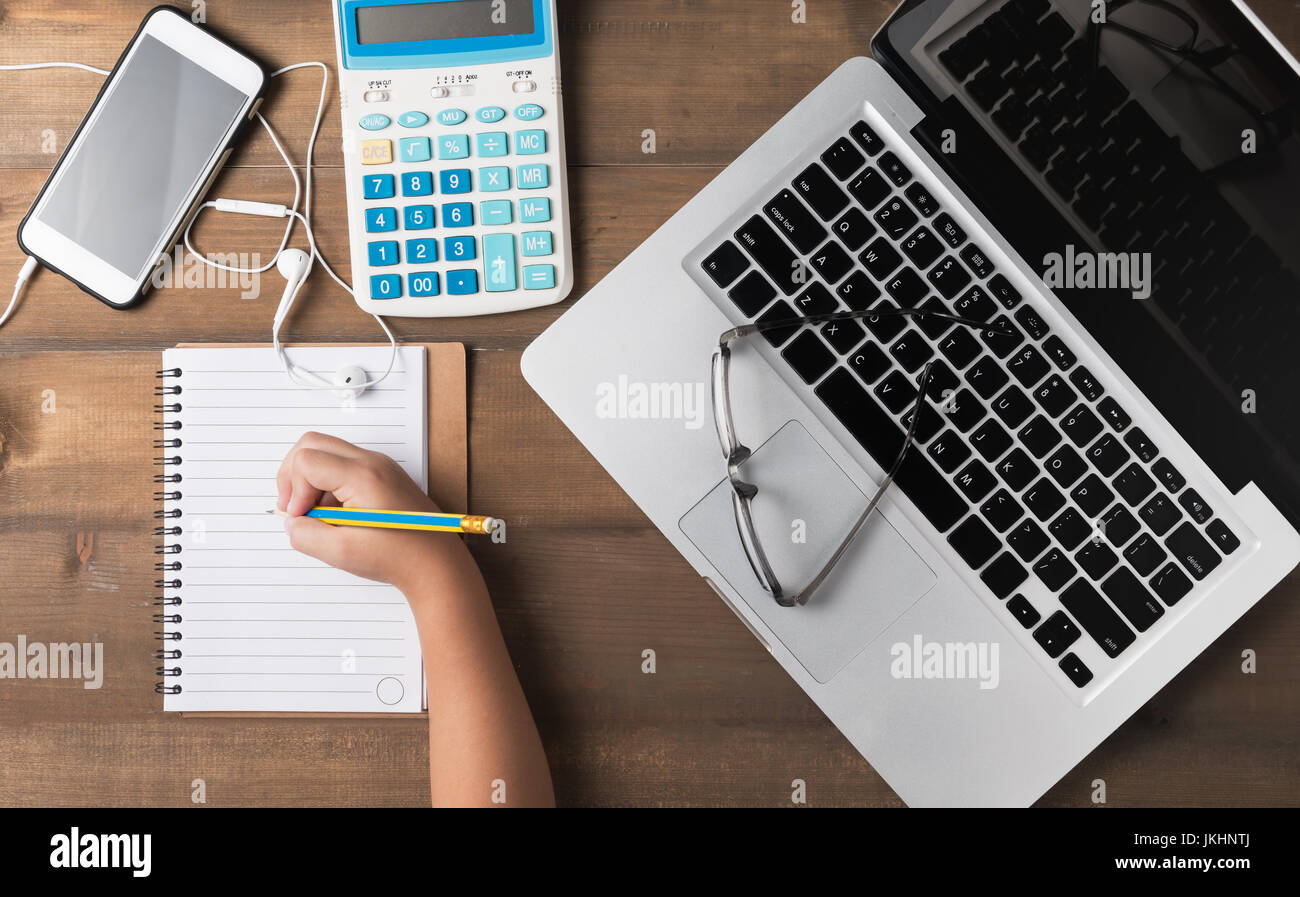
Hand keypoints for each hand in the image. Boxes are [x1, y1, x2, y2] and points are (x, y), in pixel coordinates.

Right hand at [276, 432, 462, 590]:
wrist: (437, 563)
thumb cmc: (401, 556)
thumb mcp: (341, 553)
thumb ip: (304, 535)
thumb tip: (292, 522)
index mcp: (364, 475)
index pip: (306, 460)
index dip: (294, 491)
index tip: (303, 518)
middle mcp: (373, 462)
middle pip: (312, 444)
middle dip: (294, 475)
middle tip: (297, 509)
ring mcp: (379, 466)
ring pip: (326, 453)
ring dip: (311, 482)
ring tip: (321, 517)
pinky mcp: (382, 476)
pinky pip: (342, 467)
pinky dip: (328, 487)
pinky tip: (337, 516)